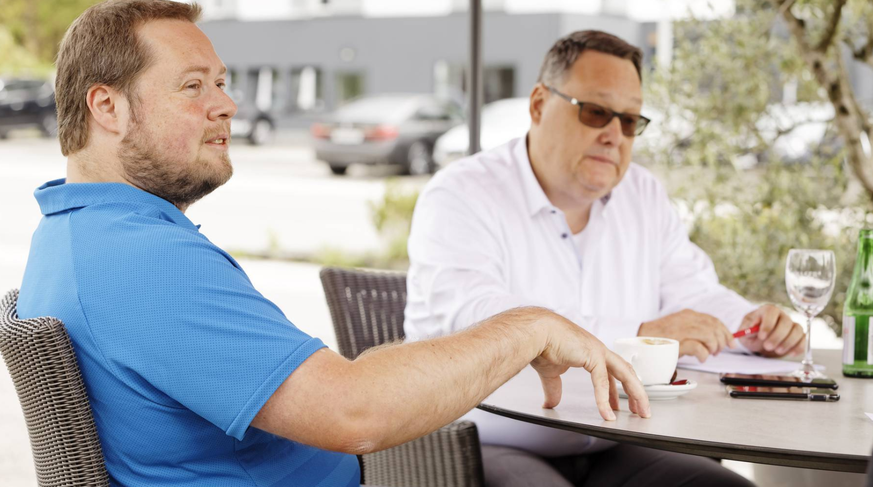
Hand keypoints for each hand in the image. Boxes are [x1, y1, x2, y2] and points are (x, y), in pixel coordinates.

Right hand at [531, 315, 650, 420]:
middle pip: (626, 372)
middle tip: (641, 410)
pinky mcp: (592, 355)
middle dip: (636, 392)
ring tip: (640, 411)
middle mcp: (598, 350)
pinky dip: (605, 399)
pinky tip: (607, 412)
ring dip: (635, 393)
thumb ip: (554, 388)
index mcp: (590, 351)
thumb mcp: (551, 372)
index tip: (621, 405)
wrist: (535, 331)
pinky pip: (602, 381)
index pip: (613, 372)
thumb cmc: (541, 343)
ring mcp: (598, 351)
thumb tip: (550, 403)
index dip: (618, 390)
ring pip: (625, 374)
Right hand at [638, 309, 735, 361]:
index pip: (713, 320)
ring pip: (709, 336)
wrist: (640, 339)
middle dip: (722, 340)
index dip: (725, 331)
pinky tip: (701, 358)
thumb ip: (695, 329)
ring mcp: (681, 330)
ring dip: (713, 347)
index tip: (731, 341)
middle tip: (719, 351)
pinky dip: (703, 354)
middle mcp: (686, 319)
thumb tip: (716, 337)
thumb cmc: (659, 337)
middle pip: (714, 327)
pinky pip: (698, 348)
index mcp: (687, 314)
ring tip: (709, 354)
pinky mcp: (677, 343)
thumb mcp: (679, 327)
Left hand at [738, 304, 804, 356]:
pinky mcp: (798, 335)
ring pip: (797, 330)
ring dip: (788, 342)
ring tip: (777, 351)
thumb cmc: (751, 334)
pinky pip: (804, 339)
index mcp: (767, 310)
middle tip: (767, 346)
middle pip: (786, 322)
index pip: (771, 311)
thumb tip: (752, 327)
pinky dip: (799, 347)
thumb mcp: (744, 332)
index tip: (762, 336)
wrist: (758, 341)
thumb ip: (747, 329)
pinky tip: (791, 354)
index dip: (768, 324)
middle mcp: (781, 315)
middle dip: (777, 336)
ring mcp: (791, 325)